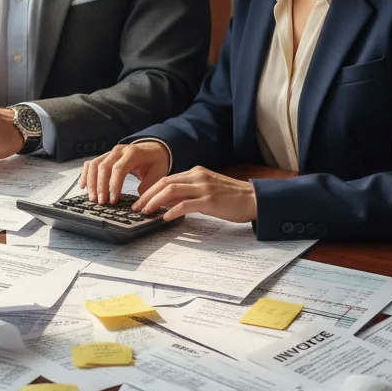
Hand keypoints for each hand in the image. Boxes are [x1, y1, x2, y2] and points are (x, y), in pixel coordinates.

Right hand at [79, 141, 170, 204]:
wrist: (154, 149)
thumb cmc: (156, 161)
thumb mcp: (158, 173)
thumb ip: (149, 186)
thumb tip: (138, 201)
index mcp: (132, 153)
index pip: (119, 169)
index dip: (114, 185)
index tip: (113, 200)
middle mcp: (118, 151)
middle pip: (103, 167)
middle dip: (100, 186)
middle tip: (101, 202)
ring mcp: (110, 152)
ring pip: (94, 165)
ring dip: (91, 182)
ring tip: (92, 198)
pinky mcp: (105, 156)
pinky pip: (91, 163)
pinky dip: (85, 174)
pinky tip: (83, 186)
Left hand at [133, 165, 256, 222]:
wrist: (254, 199)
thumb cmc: (232, 196)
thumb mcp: (207, 188)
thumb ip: (189, 191)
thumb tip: (168, 202)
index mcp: (196, 172)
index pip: (167, 179)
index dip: (151, 189)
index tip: (140, 200)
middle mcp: (198, 177)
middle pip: (165, 183)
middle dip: (147, 195)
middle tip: (136, 207)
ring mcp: (204, 188)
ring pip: (171, 191)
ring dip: (155, 202)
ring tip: (146, 212)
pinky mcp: (210, 201)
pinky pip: (186, 204)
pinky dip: (172, 210)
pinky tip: (165, 217)